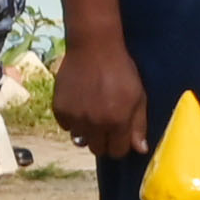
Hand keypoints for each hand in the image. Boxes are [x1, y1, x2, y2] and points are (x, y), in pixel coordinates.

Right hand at [49, 31, 146, 155]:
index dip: (120, 145)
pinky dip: (73, 120)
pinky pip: (66, 126)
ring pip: (81, 139)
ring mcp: (75, 117)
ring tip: (93, 111)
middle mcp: (95, 124)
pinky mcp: (59, 109)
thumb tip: (140, 150)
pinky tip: (80, 103)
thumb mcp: (138, 96)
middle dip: (104, 140)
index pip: (117, 151)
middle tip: (106, 123)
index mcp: (117, 121)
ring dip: (87, 131)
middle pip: (98, 149)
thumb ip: (139, 125)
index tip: (120, 136)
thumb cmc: (121, 70)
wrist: (93, 47)